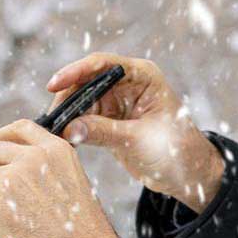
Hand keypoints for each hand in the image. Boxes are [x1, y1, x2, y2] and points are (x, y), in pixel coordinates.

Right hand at [46, 53, 223, 211]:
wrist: (186, 172)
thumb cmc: (174, 149)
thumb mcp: (137, 139)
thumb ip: (103, 132)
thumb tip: (68, 129)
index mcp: (142, 76)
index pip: (103, 65)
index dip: (76, 72)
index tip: (54, 85)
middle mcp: (127, 84)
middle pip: (86, 83)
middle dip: (67, 100)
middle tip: (51, 121)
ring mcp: (116, 103)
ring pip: (81, 103)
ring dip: (67, 117)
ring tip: (54, 135)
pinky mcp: (108, 121)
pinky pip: (83, 120)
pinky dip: (72, 129)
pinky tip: (63, 141)